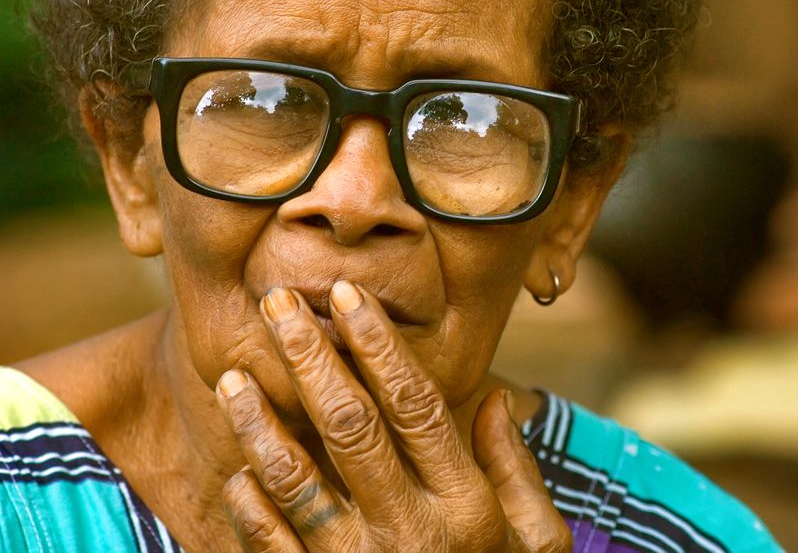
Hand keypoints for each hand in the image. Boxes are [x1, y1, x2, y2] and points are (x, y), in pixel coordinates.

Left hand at [216, 281, 571, 551]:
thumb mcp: (538, 541)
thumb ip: (517, 469)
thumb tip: (497, 396)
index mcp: (466, 505)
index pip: (415, 403)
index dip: (378, 344)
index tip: (348, 296)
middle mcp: (412, 531)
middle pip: (351, 425)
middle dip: (310, 357)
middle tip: (277, 303)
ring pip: (298, 481)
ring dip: (261, 424)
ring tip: (234, 376)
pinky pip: (274, 548)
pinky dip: (251, 506)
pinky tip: (239, 465)